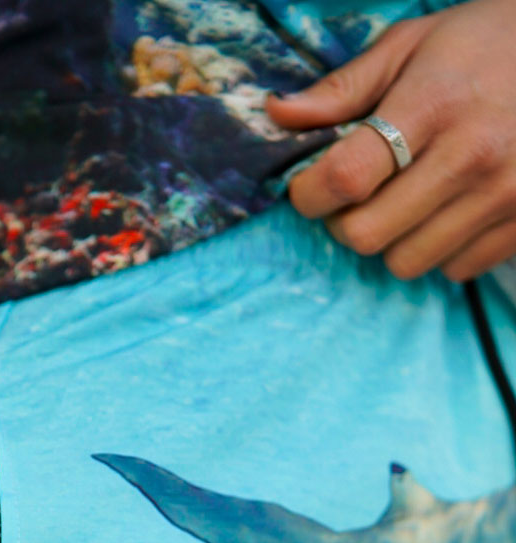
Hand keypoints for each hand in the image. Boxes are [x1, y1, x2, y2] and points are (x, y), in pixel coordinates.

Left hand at [265, 0, 515, 280]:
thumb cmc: (485, 45)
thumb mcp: (413, 45)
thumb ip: (343, 88)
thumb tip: (277, 115)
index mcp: (434, 103)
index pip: (348, 176)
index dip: (311, 193)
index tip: (308, 187)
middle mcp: (471, 154)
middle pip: (367, 235)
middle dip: (345, 222)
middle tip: (355, 198)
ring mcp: (503, 194)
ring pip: (406, 262)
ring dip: (393, 240)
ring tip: (406, 201)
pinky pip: (454, 269)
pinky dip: (440, 249)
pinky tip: (449, 210)